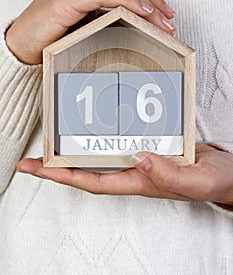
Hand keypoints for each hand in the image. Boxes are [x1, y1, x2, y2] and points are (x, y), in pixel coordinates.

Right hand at [5, 0, 174, 64]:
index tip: (164, 12)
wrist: (23, 46)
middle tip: (168, 20)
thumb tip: (137, 20)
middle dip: (151, 3)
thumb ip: (106, 12)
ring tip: (161, 22)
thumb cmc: (52, 33)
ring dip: (145, 5)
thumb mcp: (85, 18)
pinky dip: (127, 2)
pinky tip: (142, 12)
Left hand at [17, 143, 232, 205]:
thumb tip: (139, 158)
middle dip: (60, 164)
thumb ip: (168, 174)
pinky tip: (99, 118)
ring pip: (104, 152)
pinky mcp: (150, 143)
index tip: (37, 169)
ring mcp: (141, 157)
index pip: (94, 181)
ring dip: (79, 145)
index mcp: (139, 182)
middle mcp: (134, 170)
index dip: (64, 177)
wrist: (226, 172)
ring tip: (58, 134)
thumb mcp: (194, 181)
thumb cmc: (212, 181)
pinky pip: (122, 137)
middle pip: (90, 168)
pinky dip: (108, 129)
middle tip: (34, 154)